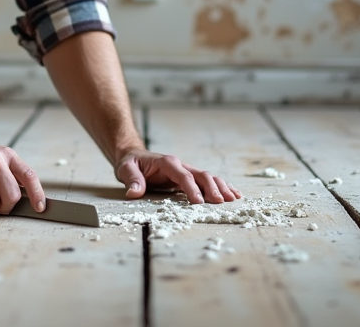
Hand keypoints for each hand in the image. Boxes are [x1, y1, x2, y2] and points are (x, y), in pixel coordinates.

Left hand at [115, 150, 241, 204]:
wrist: (133, 156)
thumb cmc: (130, 163)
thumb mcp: (125, 169)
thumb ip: (132, 180)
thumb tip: (134, 192)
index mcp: (167, 162)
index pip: (183, 176)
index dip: (192, 188)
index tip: (199, 202)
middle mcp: (180, 165)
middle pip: (201, 175)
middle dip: (212, 188)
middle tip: (220, 203)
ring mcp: (186, 170)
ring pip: (208, 177)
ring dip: (221, 187)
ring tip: (233, 199)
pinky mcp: (188, 178)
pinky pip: (207, 182)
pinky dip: (221, 187)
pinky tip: (233, 194)